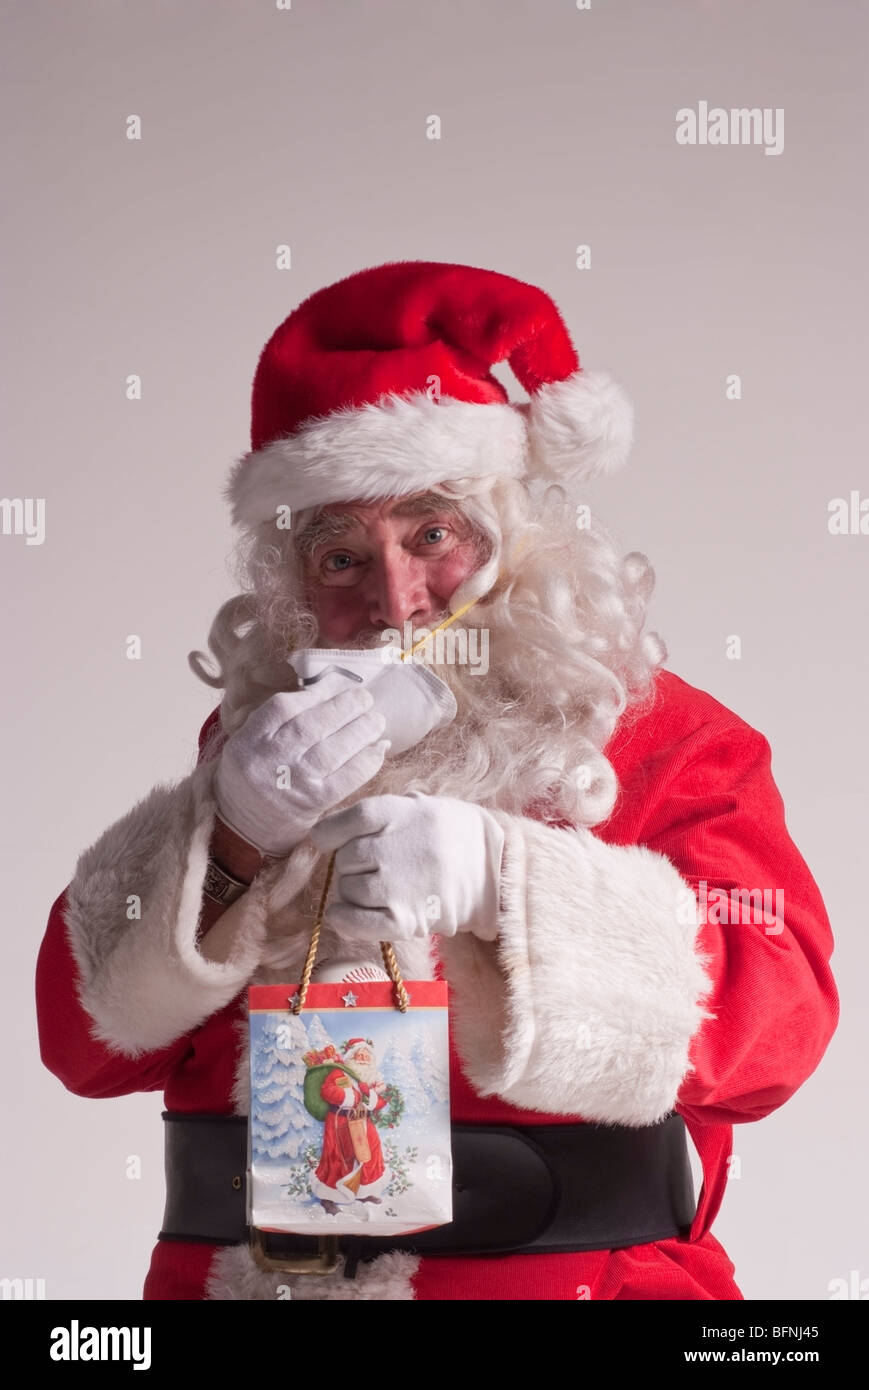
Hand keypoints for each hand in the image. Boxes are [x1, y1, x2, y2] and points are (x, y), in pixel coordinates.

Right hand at [214, 671, 390, 856]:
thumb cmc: (253, 777)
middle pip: (312, 725)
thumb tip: (327, 690)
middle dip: (345, 706)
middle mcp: (268, 759)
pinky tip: (379, 748)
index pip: (283, 707)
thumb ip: (279, 719)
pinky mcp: (313, 803)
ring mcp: (292, 782)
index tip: (337, 685)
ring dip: (362, 730)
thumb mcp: (250, 743)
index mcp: (249, 740)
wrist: (242, 828)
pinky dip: (367, 761)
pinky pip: (346, 777)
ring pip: (332, 749)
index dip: (315, 692)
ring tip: (377, 720)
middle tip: (366, 698)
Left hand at [308, 792, 504, 942]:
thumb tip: (330, 834)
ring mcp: (399, 885)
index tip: (327, 839)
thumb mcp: (420, 805)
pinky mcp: (406, 920)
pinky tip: (346, 914)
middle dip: (353, 864)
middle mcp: (395, 847)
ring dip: (354, 891)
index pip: (347, 821)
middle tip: (375, 865)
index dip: (329, 832)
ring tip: (378, 887)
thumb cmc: (449, 835)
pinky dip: (345, 919)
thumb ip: (380, 815)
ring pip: (348, 890)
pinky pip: (356, 922)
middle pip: (345, 859)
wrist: (496, 870)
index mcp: (400, 812)